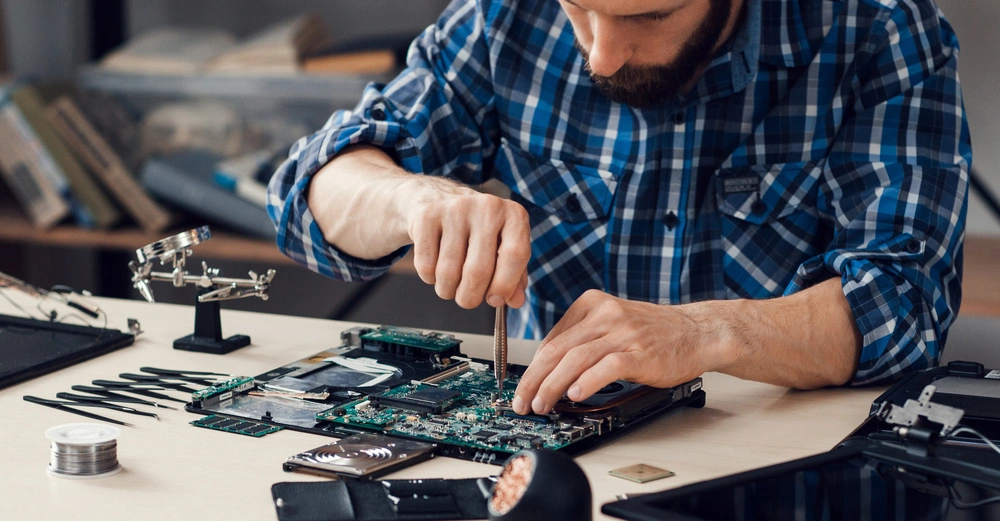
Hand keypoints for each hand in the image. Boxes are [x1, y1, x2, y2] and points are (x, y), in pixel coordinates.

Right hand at [405, 179, 530, 308]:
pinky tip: (434, 267)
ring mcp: (456, 209)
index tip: (494, 300)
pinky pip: (427, 265)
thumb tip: (515, 302)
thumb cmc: (475, 230)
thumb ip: (513, 276)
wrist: (435, 199)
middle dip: (470, 297)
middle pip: (478, 271)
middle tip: (466, 299)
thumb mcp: (501, 247)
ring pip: (449, 272)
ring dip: (447, 290)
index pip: (515, 254)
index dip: (504, 285)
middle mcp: (487, 207)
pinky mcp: (427, 216)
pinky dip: (429, 278)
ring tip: (449, 285)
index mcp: (513, 215)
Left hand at [512, 290, 733, 414]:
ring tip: (542, 404)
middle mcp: (605, 315)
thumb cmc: (655, 333)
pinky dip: (587, 382)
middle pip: (557, 349)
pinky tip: (575, 395)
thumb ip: (583, 339)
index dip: (533, 367)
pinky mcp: (640, 352)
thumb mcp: (613, 323)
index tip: (524, 387)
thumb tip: (549, 370)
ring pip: (575, 359)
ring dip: (553, 386)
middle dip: (534, 379)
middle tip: (522, 401)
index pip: (551, 338)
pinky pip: (607, 366)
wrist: (698, 332)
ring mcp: (623, 332)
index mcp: (592, 304)